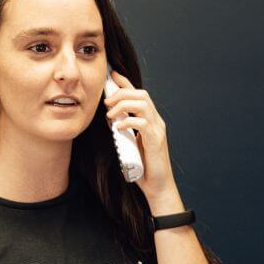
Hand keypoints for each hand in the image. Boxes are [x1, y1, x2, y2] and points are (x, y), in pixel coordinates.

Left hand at [103, 70, 178, 205]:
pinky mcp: (156, 141)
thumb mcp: (129, 143)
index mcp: (150, 120)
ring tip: (110, 114)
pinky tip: (118, 128)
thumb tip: (109, 116)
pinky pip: (142, 123)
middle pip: (141, 94)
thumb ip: (123, 129)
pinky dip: (127, 122)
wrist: (157, 187)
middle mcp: (156, 121)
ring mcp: (157, 130)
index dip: (126, 83)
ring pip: (142, 104)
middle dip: (121, 93)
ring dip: (123, 105)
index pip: (139, 94)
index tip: (112, 76)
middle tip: (106, 102)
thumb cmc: (143, 167)